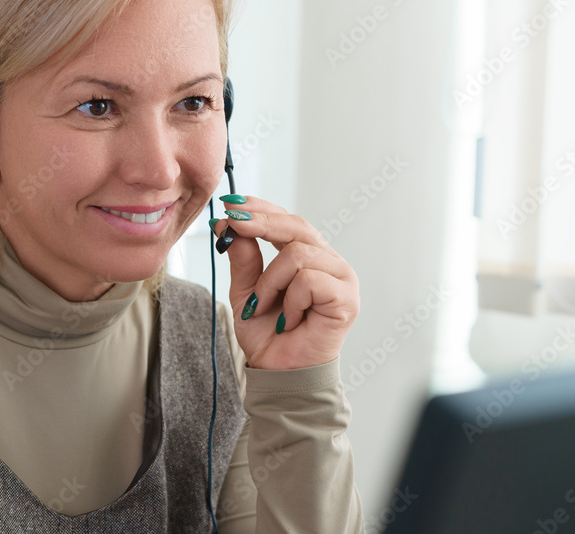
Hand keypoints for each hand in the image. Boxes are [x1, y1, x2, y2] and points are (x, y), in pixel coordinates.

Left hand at [212, 196, 359, 370]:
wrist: (277, 371)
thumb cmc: (267, 333)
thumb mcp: (245, 289)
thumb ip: (242, 257)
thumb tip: (227, 222)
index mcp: (308, 256)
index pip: (288, 220)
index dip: (262, 207)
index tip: (232, 203)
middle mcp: (328, 262)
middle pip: (296, 226)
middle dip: (260, 223)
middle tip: (232, 224)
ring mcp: (342, 278)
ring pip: (297, 254)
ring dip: (269, 282)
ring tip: (263, 307)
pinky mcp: (347, 299)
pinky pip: (309, 280)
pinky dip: (289, 300)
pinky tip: (288, 319)